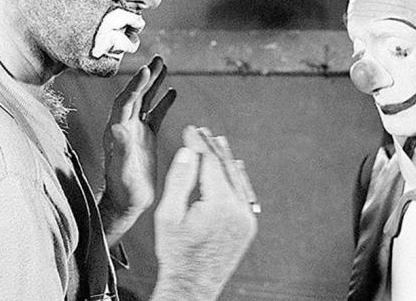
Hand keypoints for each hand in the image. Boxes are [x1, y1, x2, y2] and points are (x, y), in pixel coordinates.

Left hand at [100, 55, 176, 244]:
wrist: (127, 202)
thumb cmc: (123, 190)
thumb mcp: (122, 171)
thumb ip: (121, 150)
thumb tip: (119, 126)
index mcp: (117, 131)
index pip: (125, 102)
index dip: (135, 86)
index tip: (145, 70)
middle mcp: (124, 126)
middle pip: (135, 95)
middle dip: (146, 77)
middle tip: (157, 59)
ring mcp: (136, 130)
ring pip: (146, 101)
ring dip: (154, 83)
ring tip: (164, 64)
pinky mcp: (146, 137)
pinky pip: (156, 114)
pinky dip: (163, 101)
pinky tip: (173, 91)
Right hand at [151, 127, 257, 300]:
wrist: (192, 284)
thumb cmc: (177, 254)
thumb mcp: (168, 215)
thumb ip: (179, 180)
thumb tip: (189, 153)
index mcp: (218, 204)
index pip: (209, 162)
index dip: (198, 143)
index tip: (190, 130)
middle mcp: (237, 209)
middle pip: (225, 167)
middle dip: (212, 147)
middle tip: (202, 132)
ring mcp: (245, 218)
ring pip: (237, 179)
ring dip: (226, 159)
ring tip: (218, 142)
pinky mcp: (247, 225)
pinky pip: (244, 194)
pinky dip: (237, 178)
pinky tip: (233, 168)